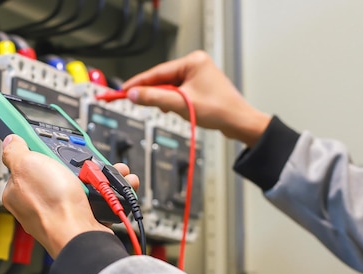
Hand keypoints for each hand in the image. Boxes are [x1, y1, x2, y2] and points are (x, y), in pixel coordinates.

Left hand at [1, 135, 138, 257]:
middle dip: (76, 161)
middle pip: (58, 169)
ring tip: (110, 170)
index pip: (27, 162)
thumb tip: (9, 140)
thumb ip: (16, 151)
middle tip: (83, 160)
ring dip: (100, 173)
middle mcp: (39, 201)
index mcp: (19, 189)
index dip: (40, 149)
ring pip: (82, 181)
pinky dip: (109, 189)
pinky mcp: (82, 216)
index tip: (52, 143)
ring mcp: (61, 209)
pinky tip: (116, 185)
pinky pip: (97, 196)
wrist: (80, 235)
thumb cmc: (51, 207)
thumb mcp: (27, 165)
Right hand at [122, 51, 270, 146]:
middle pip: (162, 79)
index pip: (157, 72)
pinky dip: (173, 102)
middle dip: (152, 93)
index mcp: (193, 61)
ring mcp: (198, 75)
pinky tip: (176, 110)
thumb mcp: (180, 104)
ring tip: (170, 110)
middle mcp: (196, 64)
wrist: (240, 123)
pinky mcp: (199, 86)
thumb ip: (154, 98)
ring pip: (170, 87)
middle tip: (133, 101)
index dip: (138, 83)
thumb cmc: (219, 110)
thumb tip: (133, 94)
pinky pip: (178, 91)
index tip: (122, 90)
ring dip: (165, 99)